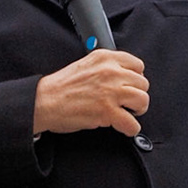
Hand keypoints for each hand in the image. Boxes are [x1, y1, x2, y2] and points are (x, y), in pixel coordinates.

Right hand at [33, 50, 148, 136]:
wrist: (44, 101)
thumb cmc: (60, 87)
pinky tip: (124, 127)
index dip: (135, 78)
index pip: (137, 65)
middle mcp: (110, 72)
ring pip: (143, 100)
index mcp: (104, 58)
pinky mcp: (107, 111)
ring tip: (128, 113)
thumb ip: (105, 67)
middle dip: (137, 94)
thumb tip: (123, 78)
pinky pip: (133, 123)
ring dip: (137, 110)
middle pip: (143, 83)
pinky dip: (130, 128)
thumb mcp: (85, 65)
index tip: (130, 86)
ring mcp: (110, 92)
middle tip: (127, 102)